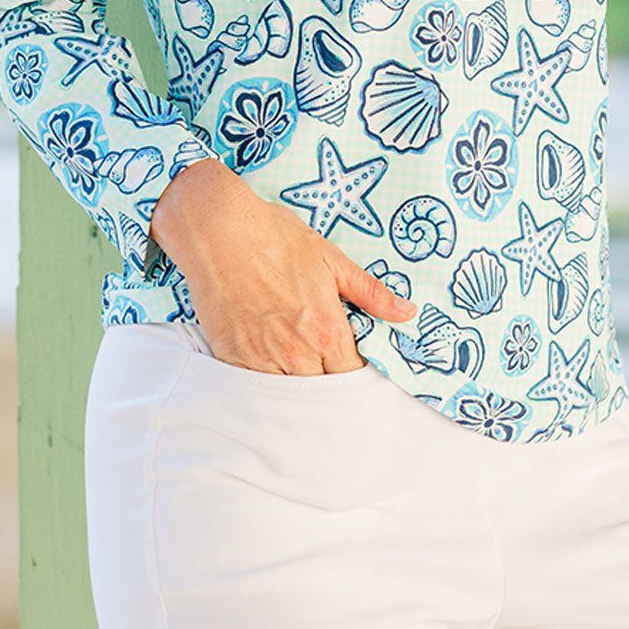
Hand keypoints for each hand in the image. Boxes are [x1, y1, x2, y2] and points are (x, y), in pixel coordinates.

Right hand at [150, 157, 417, 374]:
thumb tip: (408, 313)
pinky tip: (270, 377)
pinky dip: (266, 389)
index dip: (357, 376)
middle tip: (328, 375)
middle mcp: (297, 354)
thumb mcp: (330, 259)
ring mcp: (262, 361)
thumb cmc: (276, 238)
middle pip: (324, 394)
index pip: (353, 378)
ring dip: (299, 393)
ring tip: (301, 377)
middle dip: (329, 386)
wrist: (219, 230)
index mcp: (328, 331)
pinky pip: (254, 392)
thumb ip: (371, 292)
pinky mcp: (233, 360)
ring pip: (290, 398)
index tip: (354, 369)